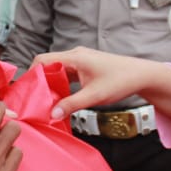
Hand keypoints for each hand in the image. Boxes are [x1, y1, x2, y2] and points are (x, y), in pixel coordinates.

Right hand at [30, 48, 170, 119]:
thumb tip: (52, 114)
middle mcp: (75, 56)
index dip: (32, 74)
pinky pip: (66, 74)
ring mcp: (80, 61)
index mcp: (74, 57)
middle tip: (36, 100)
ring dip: (51, 84)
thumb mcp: (94, 96)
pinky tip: (62, 98)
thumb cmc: (121, 81)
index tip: (28, 91)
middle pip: (47, 65)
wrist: (141, 75)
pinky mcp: (85, 67)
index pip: (42, 60)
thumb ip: (71, 105)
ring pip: (57, 70)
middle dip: (40, 82)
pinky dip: (61, 84)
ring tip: (48, 102)